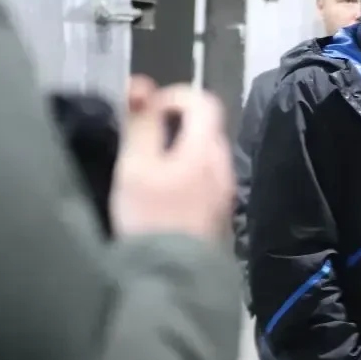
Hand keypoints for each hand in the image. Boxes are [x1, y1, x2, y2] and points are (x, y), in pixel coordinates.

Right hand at [111, 82, 234, 241]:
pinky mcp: (219, 211)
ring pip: (203, 154)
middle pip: (204, 127)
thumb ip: (141, 124)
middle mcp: (224, 165)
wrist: (173, 274)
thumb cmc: (150, 217)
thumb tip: (142, 86)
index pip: (203, 100)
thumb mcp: (135, 166)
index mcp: (206, 148)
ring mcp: (225, 190)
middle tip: (139, 139)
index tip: (143, 111)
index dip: (172, 96)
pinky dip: (184, 173)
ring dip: (177, 150)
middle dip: (172, 123)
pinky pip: (204, 178)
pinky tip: (162, 193)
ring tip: (146, 168)